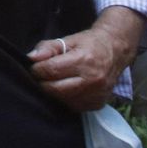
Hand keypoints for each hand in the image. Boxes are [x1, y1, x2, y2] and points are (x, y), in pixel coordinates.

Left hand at [28, 7, 143, 111]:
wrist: (115, 51)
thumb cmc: (88, 44)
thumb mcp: (67, 40)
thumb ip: (48, 48)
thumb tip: (31, 58)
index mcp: (84, 61)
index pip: (51, 70)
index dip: (37, 70)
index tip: (36, 67)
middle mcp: (92, 80)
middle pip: (55, 89)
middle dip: (43, 83)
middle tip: (42, 76)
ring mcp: (97, 94)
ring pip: (63, 100)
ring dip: (53, 92)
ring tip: (54, 81)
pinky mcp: (98, 104)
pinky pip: (74, 106)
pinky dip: (65, 99)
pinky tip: (66, 89)